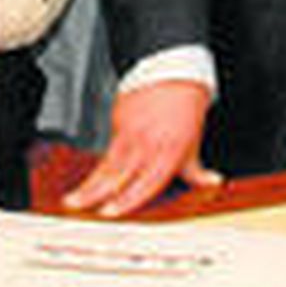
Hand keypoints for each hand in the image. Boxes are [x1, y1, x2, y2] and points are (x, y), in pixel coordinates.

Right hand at [64, 81, 218, 218]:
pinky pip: (107, 146)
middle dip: (95, 194)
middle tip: (78, 207)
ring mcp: (130, 132)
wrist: (174, 74)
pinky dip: (98, 163)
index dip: (126, 201)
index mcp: (168, 153)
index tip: (109, 213)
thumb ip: (196, 170)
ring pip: (107, 163)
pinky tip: (89, 176)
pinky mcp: (118, 119)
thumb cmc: (185, 108)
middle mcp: (147, 144)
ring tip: (73, 199)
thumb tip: (212, 183)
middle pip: (117, 175)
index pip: (145, 183)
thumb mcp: (193, 142)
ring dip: (89, 183)